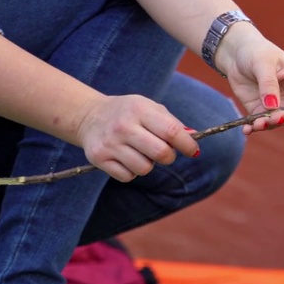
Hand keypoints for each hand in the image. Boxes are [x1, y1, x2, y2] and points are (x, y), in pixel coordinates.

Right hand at [76, 95, 199, 182]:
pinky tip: (126, 158)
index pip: (171, 131)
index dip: (187, 144)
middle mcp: (123, 126)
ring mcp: (110, 143)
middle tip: (165, 152)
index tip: (193, 151)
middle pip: (161, 153)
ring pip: (144, 168)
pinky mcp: (99, 158)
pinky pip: (128, 176)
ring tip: (141, 152)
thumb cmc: (128, 113)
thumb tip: (192, 137)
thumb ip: (172, 122)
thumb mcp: (149, 108)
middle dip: (169, 157)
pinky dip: (132, 171)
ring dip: (148, 164)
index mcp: (139, 110)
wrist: (90, 116)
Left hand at [215, 24, 283, 133]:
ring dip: (268, 125)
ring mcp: (277, 105)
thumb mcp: (263, 62)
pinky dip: (254, 127)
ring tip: (257, 124)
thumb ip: (268, 84)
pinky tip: (247, 129)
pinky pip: (260, 122)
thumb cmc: (256, 52)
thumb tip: (272, 106)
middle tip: (273, 119)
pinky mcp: (260, 111)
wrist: (236, 54)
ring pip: (278, 121)